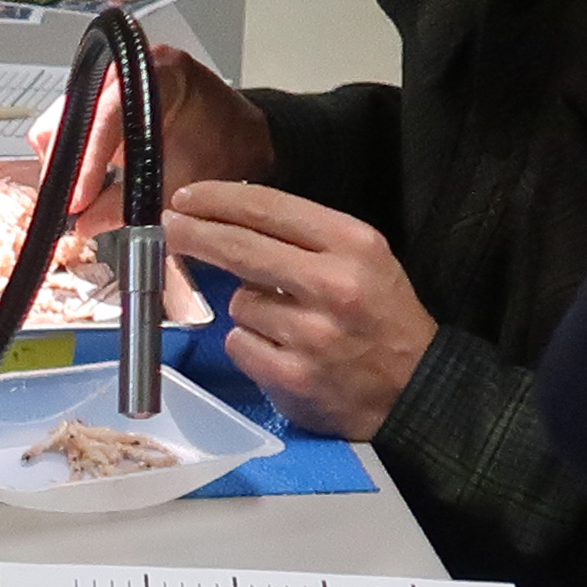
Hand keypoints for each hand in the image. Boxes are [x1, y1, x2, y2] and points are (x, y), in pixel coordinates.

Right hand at [44, 41, 272, 211]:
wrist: (242, 140)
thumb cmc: (223, 149)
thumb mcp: (180, 184)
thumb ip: (129, 205)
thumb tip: (85, 224)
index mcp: (159, 72)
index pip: (109, 113)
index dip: (89, 161)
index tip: (78, 200)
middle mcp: (131, 66)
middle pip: (76, 110)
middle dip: (66, 160)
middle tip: (66, 202)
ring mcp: (115, 79)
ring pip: (65, 116)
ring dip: (63, 159)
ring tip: (71, 197)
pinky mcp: (105, 98)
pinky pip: (74, 122)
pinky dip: (71, 155)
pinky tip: (75, 183)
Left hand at [166, 181, 434, 439]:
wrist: (416, 389)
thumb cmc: (383, 318)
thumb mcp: (366, 259)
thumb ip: (306, 239)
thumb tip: (229, 221)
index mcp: (353, 244)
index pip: (269, 208)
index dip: (219, 199)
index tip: (187, 197)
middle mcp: (332, 284)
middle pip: (240, 248)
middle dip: (195, 234)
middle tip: (170, 227)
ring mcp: (311, 334)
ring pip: (238, 303)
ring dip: (248, 309)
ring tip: (285, 323)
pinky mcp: (292, 376)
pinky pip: (240, 344)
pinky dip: (250, 345)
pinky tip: (280, 351)